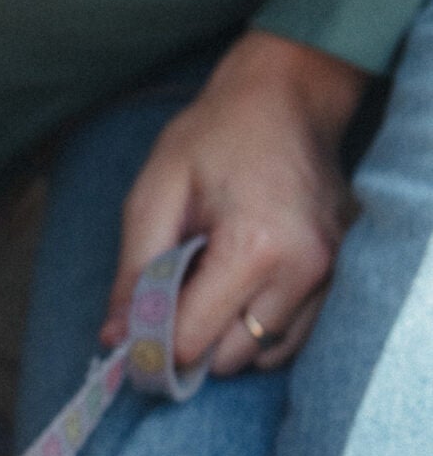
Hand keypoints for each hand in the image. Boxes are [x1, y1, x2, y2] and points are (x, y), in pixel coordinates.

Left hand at [102, 32, 365, 375]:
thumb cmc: (215, 136)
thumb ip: (135, 270)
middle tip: (167, 302)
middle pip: (231, 357)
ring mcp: (330, 274)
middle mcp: (303, 271)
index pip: (195, 340)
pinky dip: (259, 330)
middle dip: (191, 341)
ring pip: (266, 354)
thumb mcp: (155, 192)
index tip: (130, 337)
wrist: (287, 97)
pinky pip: (296, 336)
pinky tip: (236, 291)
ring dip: (227, 339)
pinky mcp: (340, 274)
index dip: (153, 345)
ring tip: (205, 288)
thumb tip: (116, 337)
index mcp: (255, 248)